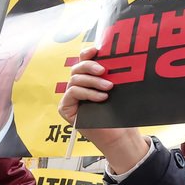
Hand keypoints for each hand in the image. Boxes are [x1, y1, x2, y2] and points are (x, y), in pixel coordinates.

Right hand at [58, 46, 149, 174]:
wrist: (119, 134)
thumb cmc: (119, 111)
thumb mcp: (117, 88)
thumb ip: (111, 75)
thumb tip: (116, 57)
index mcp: (87, 79)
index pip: (82, 61)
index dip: (87, 53)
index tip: (97, 50)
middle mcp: (76, 86)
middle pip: (76, 68)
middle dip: (89, 66)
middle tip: (104, 70)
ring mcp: (70, 97)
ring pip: (75, 79)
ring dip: (92, 82)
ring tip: (108, 87)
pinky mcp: (65, 108)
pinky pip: (73, 93)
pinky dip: (87, 93)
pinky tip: (101, 97)